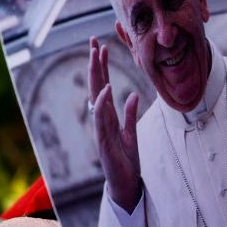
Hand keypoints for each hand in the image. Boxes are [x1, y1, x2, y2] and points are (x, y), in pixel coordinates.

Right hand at [89, 37, 141, 212]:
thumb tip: (134, 94)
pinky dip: (102, 103)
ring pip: (96, 97)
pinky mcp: (104, 141)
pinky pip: (102, 119)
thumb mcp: (132, 133)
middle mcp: (102, 119)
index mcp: (109, 115)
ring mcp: (101, 128)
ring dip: (96, 76)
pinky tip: (105, 88)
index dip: (101, 66)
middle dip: (95, 63)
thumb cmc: (126, 160)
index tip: (100, 46)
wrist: (126, 184)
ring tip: (96, 56)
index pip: (103, 85)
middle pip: (96, 85)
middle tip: (93, 41)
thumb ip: (131, 114)